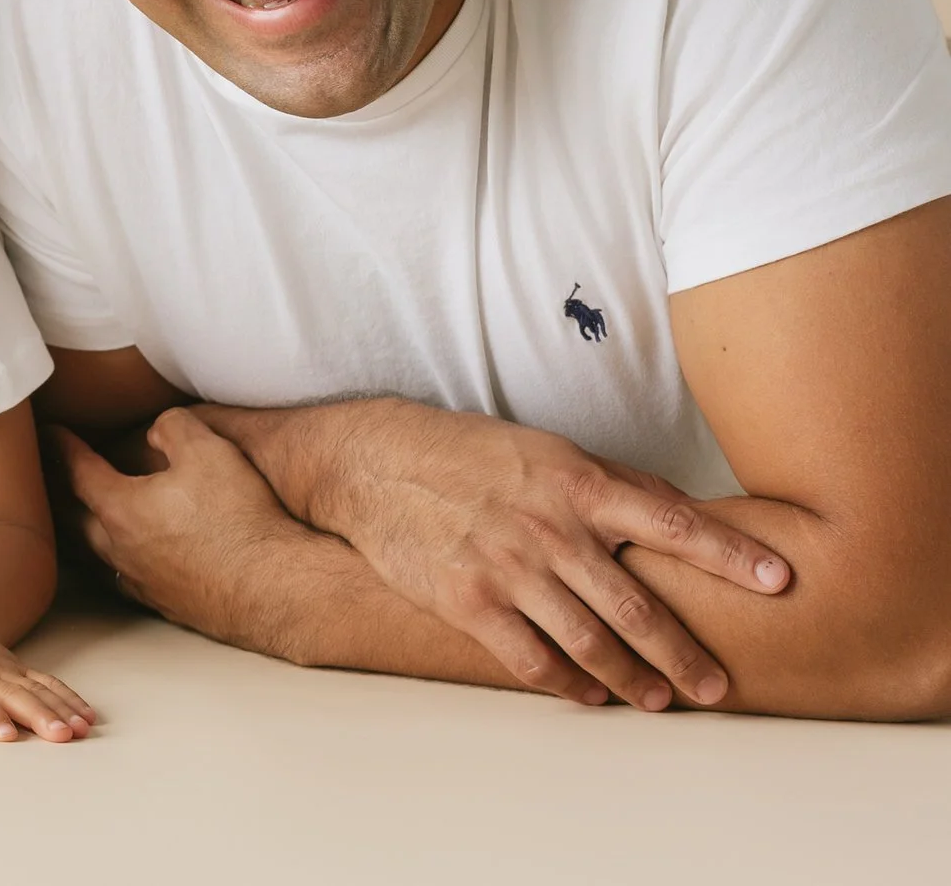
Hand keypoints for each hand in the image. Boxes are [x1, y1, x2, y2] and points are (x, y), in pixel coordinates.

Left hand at [0, 597, 92, 740]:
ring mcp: (0, 671)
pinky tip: (86, 716)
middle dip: (35, 716)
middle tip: (59, 736)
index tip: (4, 732)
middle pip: (9, 696)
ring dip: (58, 709)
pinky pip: (45, 683)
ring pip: (33, 689)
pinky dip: (67, 698)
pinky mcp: (17, 670)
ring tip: (79, 730)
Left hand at [51, 415, 313, 645]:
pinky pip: (120, 578)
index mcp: (120, 509)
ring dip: (76, 531)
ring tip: (71, 516)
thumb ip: (173, 426)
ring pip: (91, 555)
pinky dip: (108, 560)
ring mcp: (140, 582)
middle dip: (55, 491)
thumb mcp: (209, 450)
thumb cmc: (239, 519)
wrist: (274, 589)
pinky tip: (120, 559)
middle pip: (70, 518)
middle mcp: (119, 550)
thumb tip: (155, 430)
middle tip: (46, 473)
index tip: (49, 433)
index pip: (77, 471)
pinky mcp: (163, 604)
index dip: (61, 447)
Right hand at [290, 401, 789, 709]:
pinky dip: (564, 682)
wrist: (374, 463)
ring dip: (630, 679)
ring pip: (588, 639)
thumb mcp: (545, 451)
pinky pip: (529, 656)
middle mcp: (548, 527)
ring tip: (657, 702)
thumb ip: (612, 485)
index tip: (779, 581)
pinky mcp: (467, 599)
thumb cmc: (467, 454)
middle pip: (636, 603)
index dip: (728, 553)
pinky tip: (585, 694)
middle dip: (684, 652)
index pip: (670, 521)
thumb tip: (682, 512)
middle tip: (717, 687)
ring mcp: (507, 566)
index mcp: (576, 483)